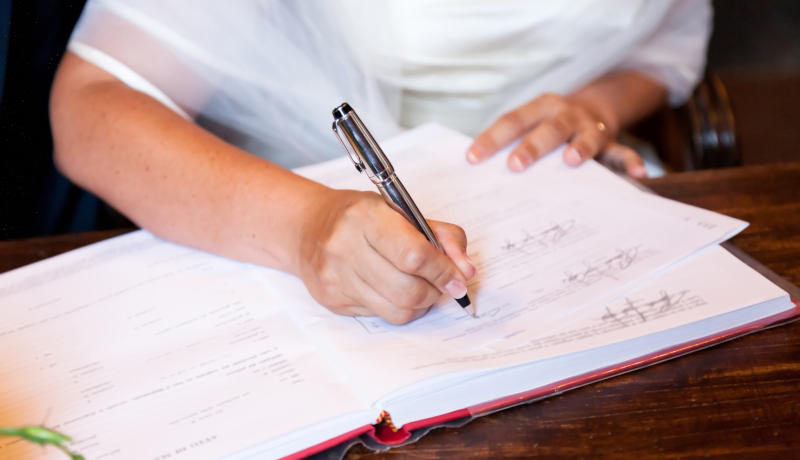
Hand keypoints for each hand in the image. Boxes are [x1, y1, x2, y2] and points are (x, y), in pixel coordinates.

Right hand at [298, 189, 475, 323]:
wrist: (306, 227)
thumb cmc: (358, 216)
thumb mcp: (401, 209)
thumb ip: (441, 236)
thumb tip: (465, 271)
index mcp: (366, 216)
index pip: (414, 255)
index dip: (443, 270)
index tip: (458, 277)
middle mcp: (345, 247)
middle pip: (408, 290)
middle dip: (435, 291)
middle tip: (441, 284)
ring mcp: (336, 277)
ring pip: (397, 310)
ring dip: (420, 303)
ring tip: (420, 286)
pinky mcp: (333, 301)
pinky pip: (381, 316)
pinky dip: (397, 307)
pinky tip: (392, 289)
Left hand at [466, 93, 647, 177]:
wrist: (593, 105)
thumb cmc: (548, 124)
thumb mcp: (530, 123)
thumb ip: (509, 142)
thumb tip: (472, 165)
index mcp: (539, 108)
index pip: (512, 122)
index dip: (491, 139)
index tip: (472, 157)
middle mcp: (566, 114)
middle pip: (548, 129)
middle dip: (532, 147)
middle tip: (515, 166)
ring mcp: (590, 126)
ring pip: (587, 136)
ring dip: (581, 148)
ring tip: (572, 161)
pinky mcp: (611, 141)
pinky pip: (623, 152)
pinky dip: (631, 163)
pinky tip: (638, 175)